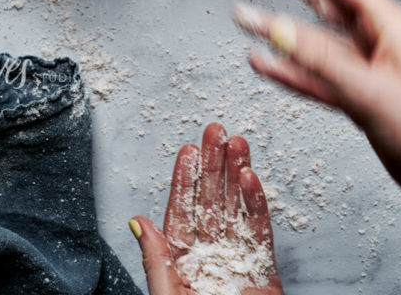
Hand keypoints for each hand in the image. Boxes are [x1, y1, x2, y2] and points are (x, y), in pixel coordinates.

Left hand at [130, 123, 282, 294]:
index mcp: (182, 260)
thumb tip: (138, 222)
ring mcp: (237, 259)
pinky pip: (259, 231)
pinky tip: (251, 179)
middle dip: (214, 165)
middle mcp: (209, 254)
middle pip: (211, 200)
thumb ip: (157, 260)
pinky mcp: (262, 270)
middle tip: (216, 131)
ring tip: (238, 144)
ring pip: (236, 208)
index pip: (183, 211)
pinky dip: (256, 204)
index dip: (186, 179)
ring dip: (237, 174)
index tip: (189, 150)